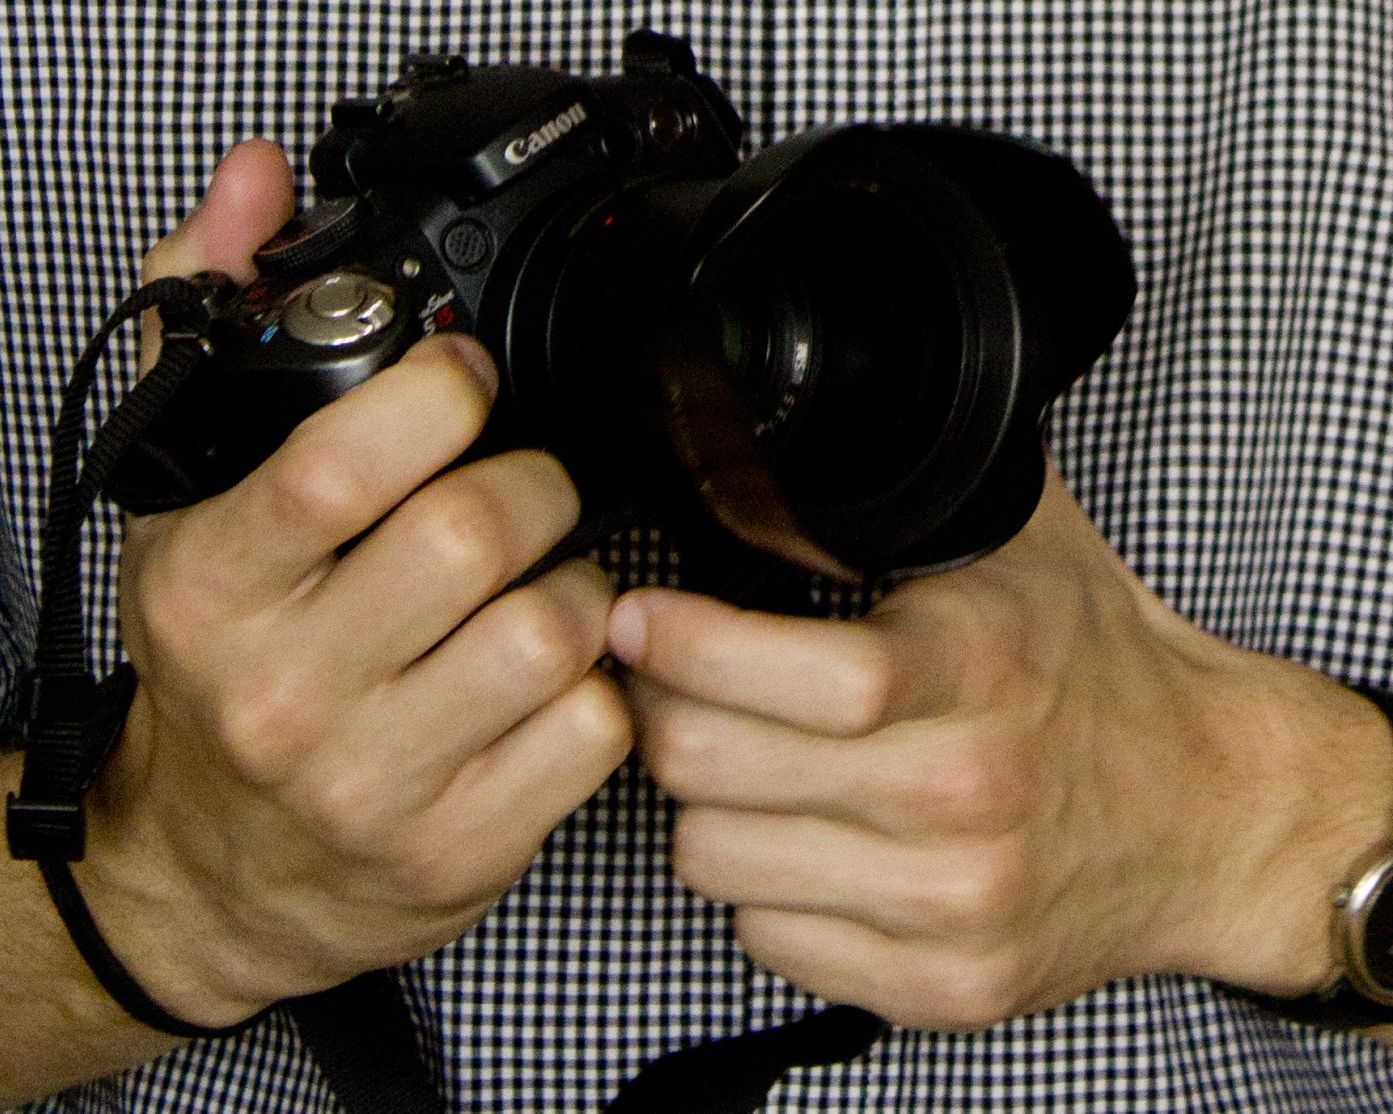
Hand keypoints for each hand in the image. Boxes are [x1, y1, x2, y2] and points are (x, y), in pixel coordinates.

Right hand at [76, 140, 630, 1026]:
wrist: (220, 874)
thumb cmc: (218, 678)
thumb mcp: (181, 509)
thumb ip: (206, 325)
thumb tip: (256, 183)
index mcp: (214, 590)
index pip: (340, 466)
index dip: (440, 394)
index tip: (466, 382)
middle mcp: (287, 692)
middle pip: (479, 536)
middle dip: (536, 484)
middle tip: (525, 489)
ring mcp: (378, 782)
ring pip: (555, 629)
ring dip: (577, 584)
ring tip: (538, 587)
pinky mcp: (462, 849)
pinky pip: (595, 728)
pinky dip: (600, 686)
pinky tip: (550, 681)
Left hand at [609, 463, 1392, 1029]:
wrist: (1212, 816)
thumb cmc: (1098, 672)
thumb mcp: (1014, 543)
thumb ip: (893, 494)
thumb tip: (752, 460)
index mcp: (973, 669)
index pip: (780, 670)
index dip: (677, 642)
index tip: (637, 620)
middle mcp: (961, 795)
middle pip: (708, 769)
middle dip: (666, 714)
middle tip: (675, 688)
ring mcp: (953, 903)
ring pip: (715, 858)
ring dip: (712, 806)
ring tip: (754, 769)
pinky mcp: (947, 985)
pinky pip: (768, 939)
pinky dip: (766, 887)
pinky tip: (810, 844)